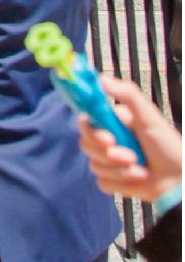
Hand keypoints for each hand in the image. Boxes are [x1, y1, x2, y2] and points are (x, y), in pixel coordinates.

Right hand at [79, 76, 183, 204]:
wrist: (179, 180)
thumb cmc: (168, 146)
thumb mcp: (149, 116)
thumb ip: (127, 94)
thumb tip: (102, 79)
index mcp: (112, 121)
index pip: (86, 120)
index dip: (92, 130)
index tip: (108, 138)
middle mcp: (107, 140)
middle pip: (86, 144)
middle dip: (110, 154)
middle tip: (130, 156)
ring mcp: (108, 161)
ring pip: (95, 165)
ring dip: (121, 170)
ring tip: (142, 168)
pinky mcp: (111, 180)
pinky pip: (103, 183)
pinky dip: (122, 183)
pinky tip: (139, 178)